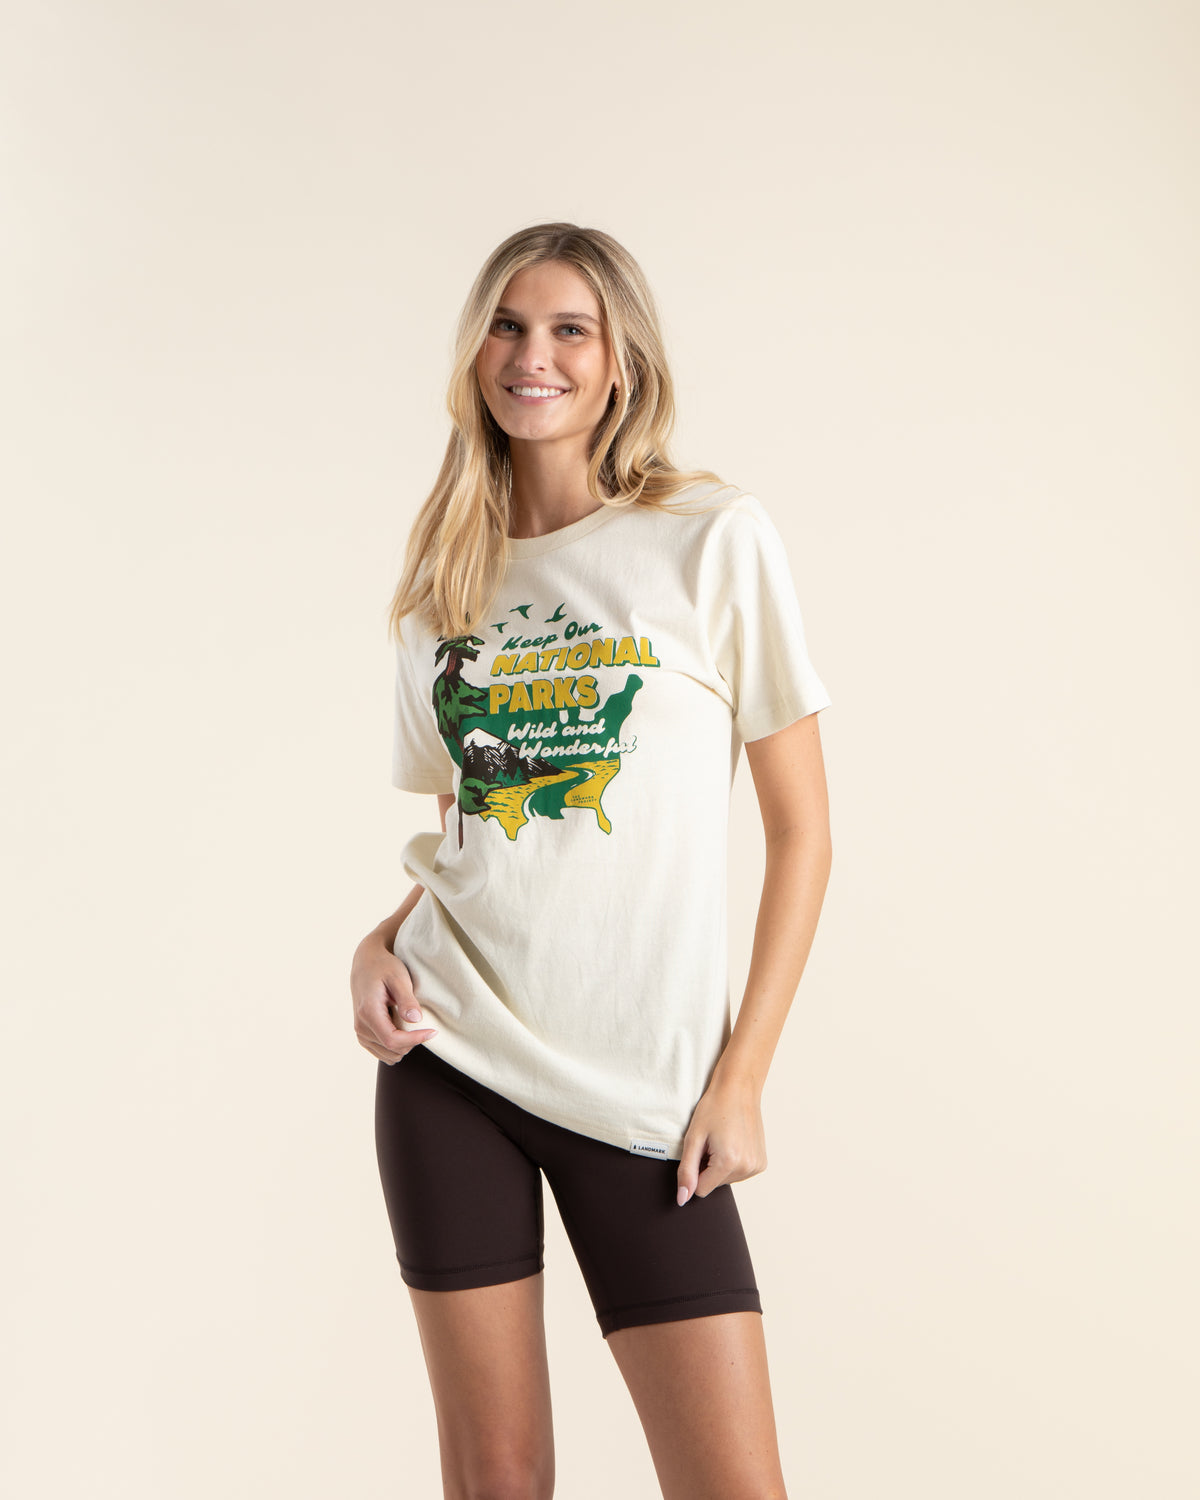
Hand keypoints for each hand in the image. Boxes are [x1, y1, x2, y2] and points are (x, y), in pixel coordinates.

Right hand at [350, 930, 437, 1063]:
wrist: (366, 963)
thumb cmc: (384, 967)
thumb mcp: (398, 977)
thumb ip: (406, 999)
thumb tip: (416, 1019)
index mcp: (368, 1012)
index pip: (392, 1040)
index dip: (415, 1040)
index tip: (433, 1031)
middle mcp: (360, 1026)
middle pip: (392, 1050)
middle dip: (412, 1041)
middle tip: (423, 1024)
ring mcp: (360, 1033)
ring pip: (389, 1055)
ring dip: (405, 1045)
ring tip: (411, 1024)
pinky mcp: (363, 1036)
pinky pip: (383, 1053)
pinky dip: (397, 1046)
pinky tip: (402, 1029)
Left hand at [676, 1074, 766, 1205]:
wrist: (738, 1088)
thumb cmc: (714, 1108)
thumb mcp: (693, 1138)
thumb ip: (686, 1172)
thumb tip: (682, 1199)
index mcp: (729, 1162)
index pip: (701, 1190)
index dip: (695, 1170)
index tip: (701, 1149)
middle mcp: (747, 1168)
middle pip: (715, 1185)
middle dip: (709, 1167)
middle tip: (712, 1142)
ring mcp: (757, 1166)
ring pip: (726, 1180)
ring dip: (720, 1165)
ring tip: (723, 1140)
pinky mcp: (762, 1163)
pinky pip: (739, 1173)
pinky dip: (733, 1162)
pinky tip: (734, 1142)